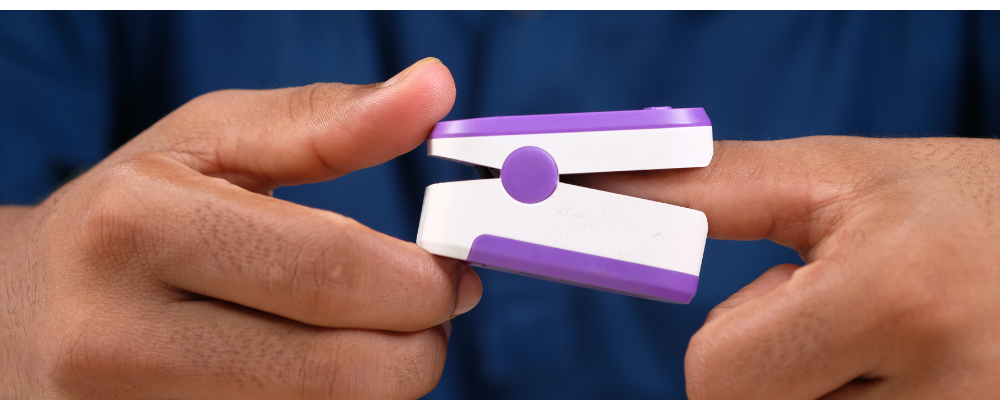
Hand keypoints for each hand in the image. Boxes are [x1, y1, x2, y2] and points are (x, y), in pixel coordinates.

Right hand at [0, 57, 481, 398]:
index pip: (327, 273)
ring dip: (381, 383)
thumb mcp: (207, 143)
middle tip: (433, 313)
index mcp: (135, 227)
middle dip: (418, 347)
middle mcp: (116, 337)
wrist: (15, 317)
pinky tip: (318, 370)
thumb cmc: (128, 218)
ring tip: (372, 335)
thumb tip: (435, 88)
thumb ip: (325, 121)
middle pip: (335, 372)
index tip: (455, 272)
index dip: (420, 282)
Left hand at [570, 137, 999, 398]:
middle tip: (835, 319)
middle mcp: (944, 385)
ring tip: (874, 343)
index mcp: (893, 294)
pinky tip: (894, 373)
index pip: (718, 379)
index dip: (721, 344)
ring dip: (811, 393)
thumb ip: (711, 189)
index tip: (753, 313)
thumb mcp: (835, 177)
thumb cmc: (950, 200)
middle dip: (767, 371)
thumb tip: (603, 188)